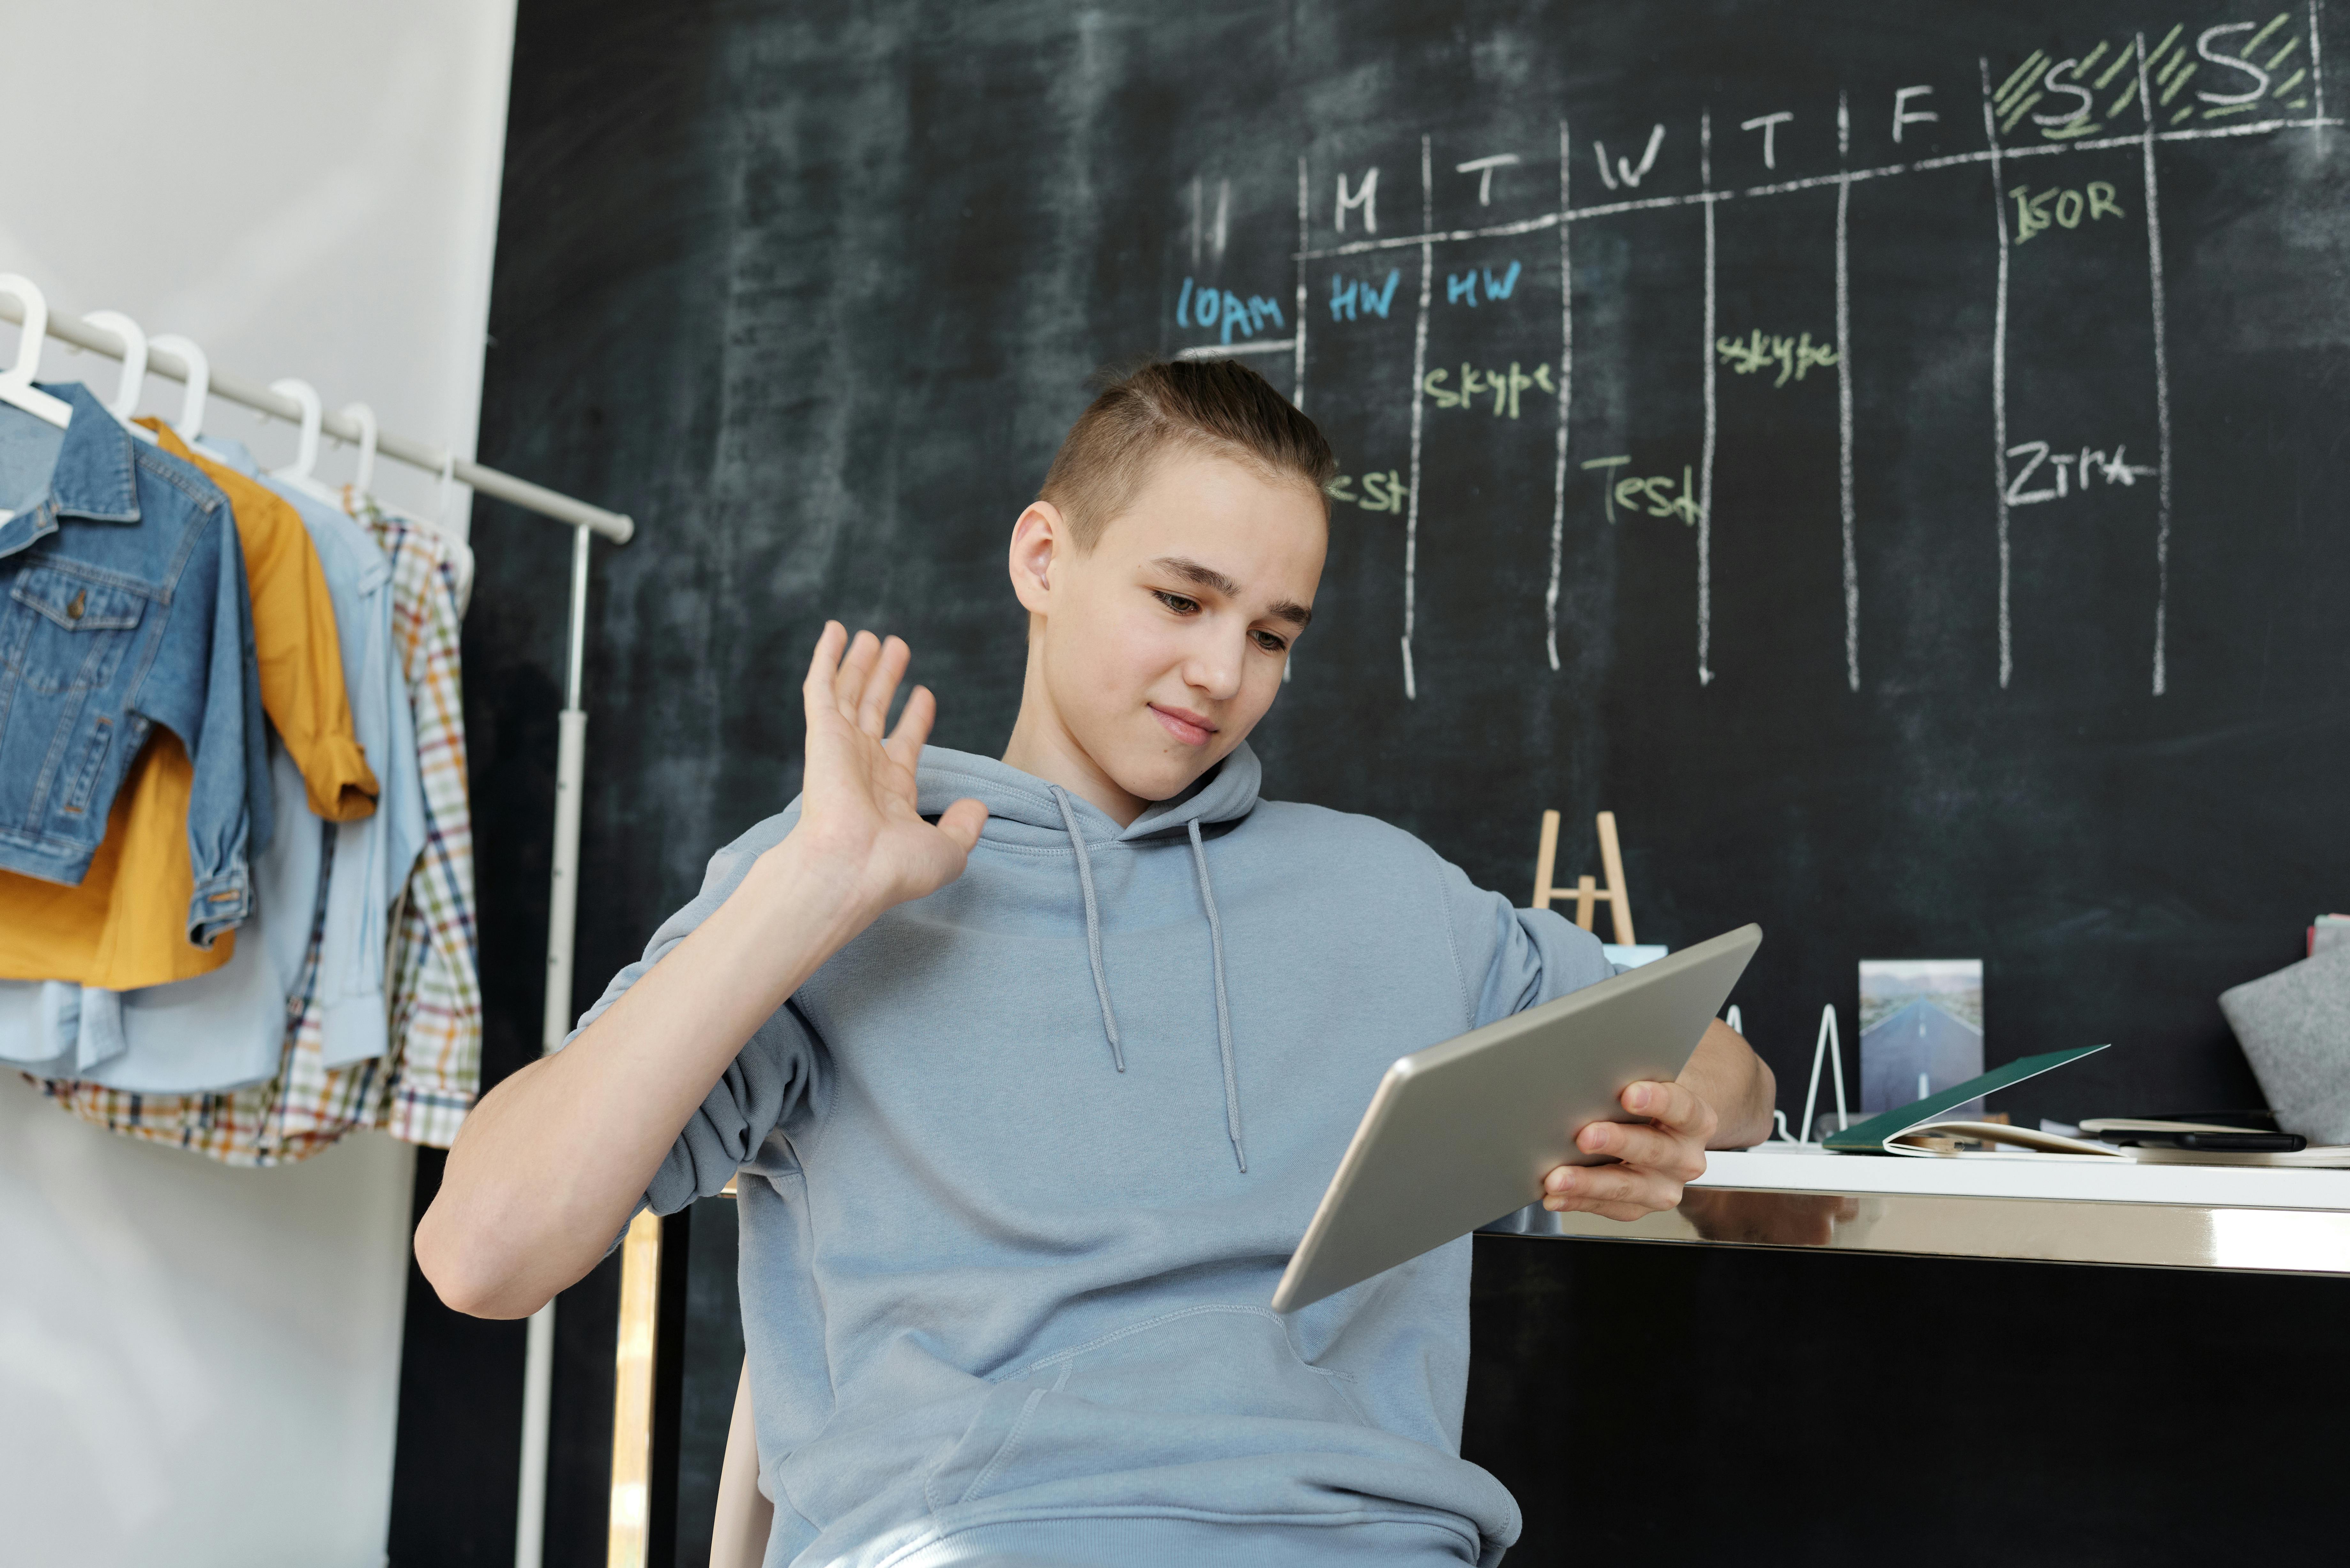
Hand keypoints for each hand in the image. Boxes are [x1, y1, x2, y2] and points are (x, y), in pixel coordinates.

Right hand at [779, 623, 987, 913]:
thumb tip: (978, 806)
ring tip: (874, 635)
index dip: (915, 718)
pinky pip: (821, 686)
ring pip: (851, 693)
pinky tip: (835, 630)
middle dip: (886, 680)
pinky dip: (827, 657)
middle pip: (875, 711)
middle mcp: (863, 767)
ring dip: (861, 663)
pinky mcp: (821, 733)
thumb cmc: (894, 869)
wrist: (852, 869)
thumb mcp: (949, 851)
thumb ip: (965, 826)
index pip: (904, 744)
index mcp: (890, 792)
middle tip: (897, 647)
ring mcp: (839, 748)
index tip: (925, 694)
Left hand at [1539, 1080, 1717, 1222]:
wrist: (1661, 1127)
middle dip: (1616, 1143)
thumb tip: (1592, 1075)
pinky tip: (1555, 1197)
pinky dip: (1578, 1201)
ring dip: (1589, 1183)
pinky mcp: (1640, 1206)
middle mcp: (1686, 1158)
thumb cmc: (1648, 1099)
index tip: (1630, 1094)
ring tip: (1557, 1178)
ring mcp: (1664, 1187)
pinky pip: (1608, 1207)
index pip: (1683, 1109)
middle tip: (1584, 1136)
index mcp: (1696, 1120)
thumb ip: (1631, 1077)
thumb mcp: (1649, 1081)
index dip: (1658, 1101)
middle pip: (1653, 1150)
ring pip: (1629, 1188)